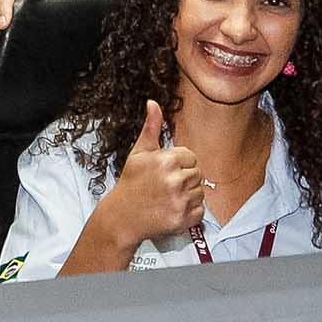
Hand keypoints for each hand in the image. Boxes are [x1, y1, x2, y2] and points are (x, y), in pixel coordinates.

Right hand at [100, 100, 205, 243]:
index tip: (164, 173)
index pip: (191, 157)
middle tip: (165, 187)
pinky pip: (200, 211)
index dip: (179, 164)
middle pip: (197, 174)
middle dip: (184, 179)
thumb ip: (151, 127)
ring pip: (200, 192)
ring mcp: (180, 201)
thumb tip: (153, 103)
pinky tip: (172, 210)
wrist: (121, 217)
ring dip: (188, 196)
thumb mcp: (139, 153)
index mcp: (167, 160)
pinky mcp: (183, 219)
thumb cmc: (130, 183)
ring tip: (168, 198)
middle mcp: (175, 180)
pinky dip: (190, 212)